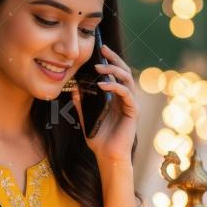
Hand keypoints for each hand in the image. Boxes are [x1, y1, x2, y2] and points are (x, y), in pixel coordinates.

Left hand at [71, 43, 138, 165]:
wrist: (108, 156)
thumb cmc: (99, 139)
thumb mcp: (85, 118)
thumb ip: (81, 104)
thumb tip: (73, 89)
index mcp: (116, 98)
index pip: (116, 74)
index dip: (110, 60)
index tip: (101, 50)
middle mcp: (126, 98)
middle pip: (124, 72)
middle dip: (114, 59)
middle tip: (104, 50)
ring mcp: (131, 104)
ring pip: (127, 79)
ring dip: (114, 71)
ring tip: (100, 68)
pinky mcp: (133, 112)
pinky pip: (126, 94)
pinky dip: (115, 87)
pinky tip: (104, 85)